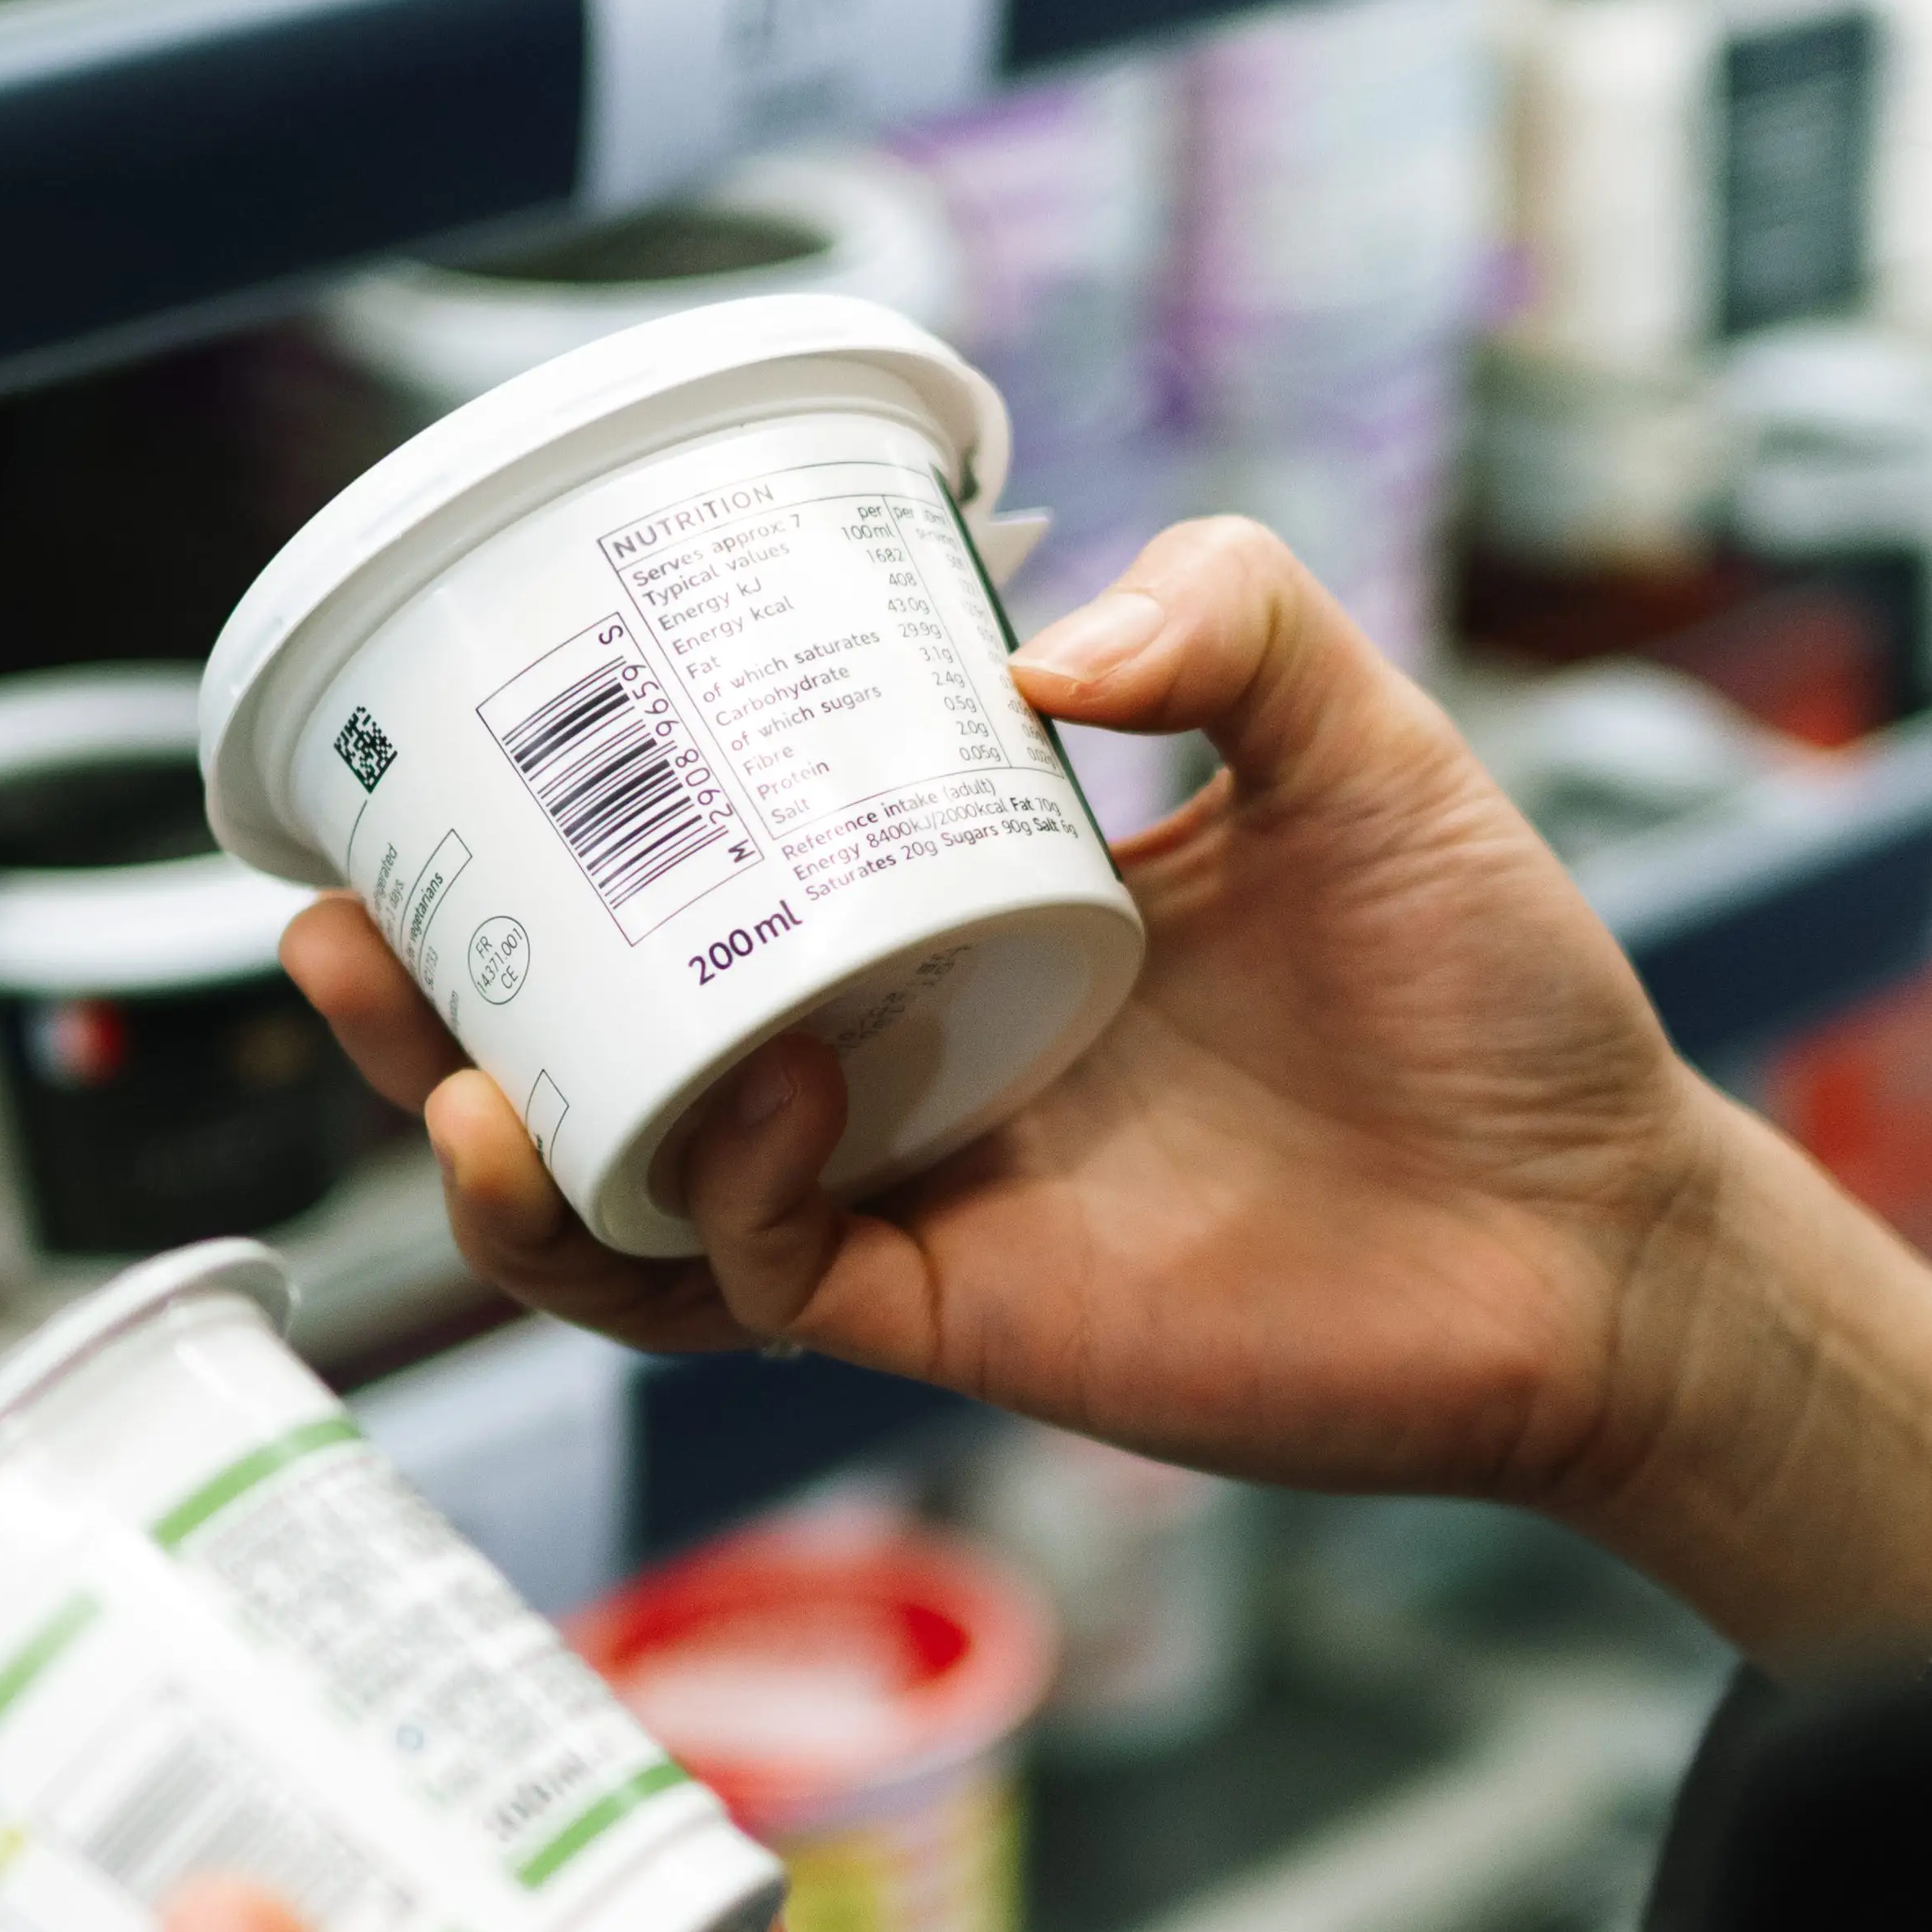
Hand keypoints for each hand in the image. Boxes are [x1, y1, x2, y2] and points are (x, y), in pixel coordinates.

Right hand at [286, 517, 1931, 1662]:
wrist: (1607, 1227)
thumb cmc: (1499, 991)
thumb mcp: (1368, 741)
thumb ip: (1232, 619)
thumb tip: (1031, 640)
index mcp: (960, 908)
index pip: (709, 866)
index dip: (560, 826)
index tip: (438, 744)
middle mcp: (904, 1054)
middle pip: (603, 1043)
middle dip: (431, 1005)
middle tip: (325, 918)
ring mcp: (925, 1191)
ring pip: (638, 1194)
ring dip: (500, 1143)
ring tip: (427, 1056)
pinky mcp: (972, 1312)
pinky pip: (777, 1280)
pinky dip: (726, 1203)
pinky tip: (745, 1105)